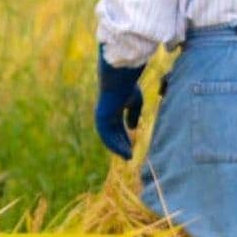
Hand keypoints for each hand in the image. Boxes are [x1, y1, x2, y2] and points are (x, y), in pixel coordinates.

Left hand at [95, 46, 145, 160]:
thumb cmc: (128, 88)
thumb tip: (132, 128)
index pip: (117, 127)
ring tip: (127, 156)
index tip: (131, 147)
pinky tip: (124, 151)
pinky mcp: (101, 120)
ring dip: (118, 148)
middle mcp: (106, 116)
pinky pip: (107, 137)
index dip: (124, 137)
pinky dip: (115, 145)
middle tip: (129, 156)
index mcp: (113, 110)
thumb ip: (134, 115)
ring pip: (109, 138)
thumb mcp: (135, 102)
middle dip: (121, 145)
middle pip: (113, 135)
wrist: (118, 80)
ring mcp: (102, 118)